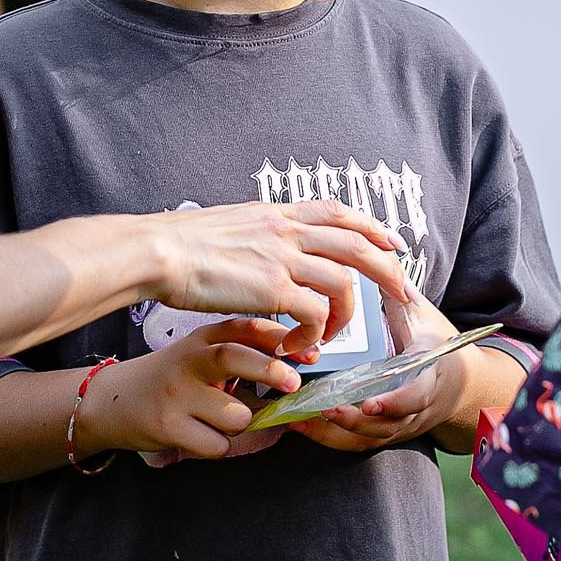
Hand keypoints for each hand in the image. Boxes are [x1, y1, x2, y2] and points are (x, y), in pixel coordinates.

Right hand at [77, 320, 303, 461]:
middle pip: (235, 357)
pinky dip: (218, 447)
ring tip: (219, 421)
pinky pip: (216, 445)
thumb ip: (243, 351)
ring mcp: (176, 393)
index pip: (246, 328)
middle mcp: (189, 360)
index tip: (310, 356)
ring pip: (235, 416)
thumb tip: (300, 363)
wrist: (112, 401)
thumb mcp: (201, 352)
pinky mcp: (168, 425)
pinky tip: (199, 435)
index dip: (282, 340)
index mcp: (203, 339)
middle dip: (271, 370)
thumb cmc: (170, 378)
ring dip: (240, 426)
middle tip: (292, 384)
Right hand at [148, 200, 413, 355]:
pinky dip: (314, 336)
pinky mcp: (274, 289)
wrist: (157, 251)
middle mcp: (287, 231)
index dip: (373, 227)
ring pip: (344, 283)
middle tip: (403, 295)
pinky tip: (295, 348)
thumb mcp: (229, 225)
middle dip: (388, 271)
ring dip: (347, 315)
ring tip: (333, 337)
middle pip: (359, 243)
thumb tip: (265, 247)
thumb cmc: (180, 244)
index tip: (392, 244)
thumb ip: (256, 235)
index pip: (338, 211)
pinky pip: (315, 315)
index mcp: (277, 214)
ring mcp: (283, 258)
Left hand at [295, 295, 463, 452]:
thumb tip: (384, 261)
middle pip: (385, 427)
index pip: (415, 397)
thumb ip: (402, 296)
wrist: (462, 385)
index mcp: (429, 378)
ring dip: (333, 434)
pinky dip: (329, 438)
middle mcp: (414, 410)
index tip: (370, 404)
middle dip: (353, 422)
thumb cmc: (439, 346)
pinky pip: (357, 443)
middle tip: (323, 409)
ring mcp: (398, 426)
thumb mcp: (426, 318)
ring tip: (299, 420)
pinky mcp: (384, 433)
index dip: (393, 404)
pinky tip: (301, 425)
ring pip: (367, 439)